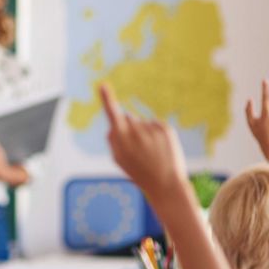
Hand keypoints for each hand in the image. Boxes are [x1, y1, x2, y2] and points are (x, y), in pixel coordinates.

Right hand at [100, 83, 187, 197]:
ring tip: (150, 152)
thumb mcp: (120, 160)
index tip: (102, 84)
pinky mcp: (166, 129)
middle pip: (128, 118)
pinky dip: (155, 133)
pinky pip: (154, 124)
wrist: (166, 184)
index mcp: (122, 141)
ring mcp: (152, 130)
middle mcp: (137, 132)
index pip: (113, 115)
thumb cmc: (139, 172)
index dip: (107, 99)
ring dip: (143, 133)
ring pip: (142, 123)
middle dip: (129, 128)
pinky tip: (159, 149)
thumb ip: (112, 141)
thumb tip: (113, 125)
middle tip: (138, 150)